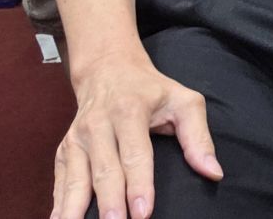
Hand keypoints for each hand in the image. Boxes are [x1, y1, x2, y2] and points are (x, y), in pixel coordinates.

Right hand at [53, 52, 221, 218]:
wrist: (108, 69)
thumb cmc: (151, 91)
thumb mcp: (183, 101)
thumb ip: (199, 137)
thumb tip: (213, 173)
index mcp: (129, 111)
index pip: (136, 154)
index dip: (139, 185)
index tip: (144, 214)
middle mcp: (98, 125)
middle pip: (105, 170)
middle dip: (110, 203)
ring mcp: (77, 138)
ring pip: (76, 179)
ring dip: (76, 208)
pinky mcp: (63, 150)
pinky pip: (60, 181)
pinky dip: (59, 204)